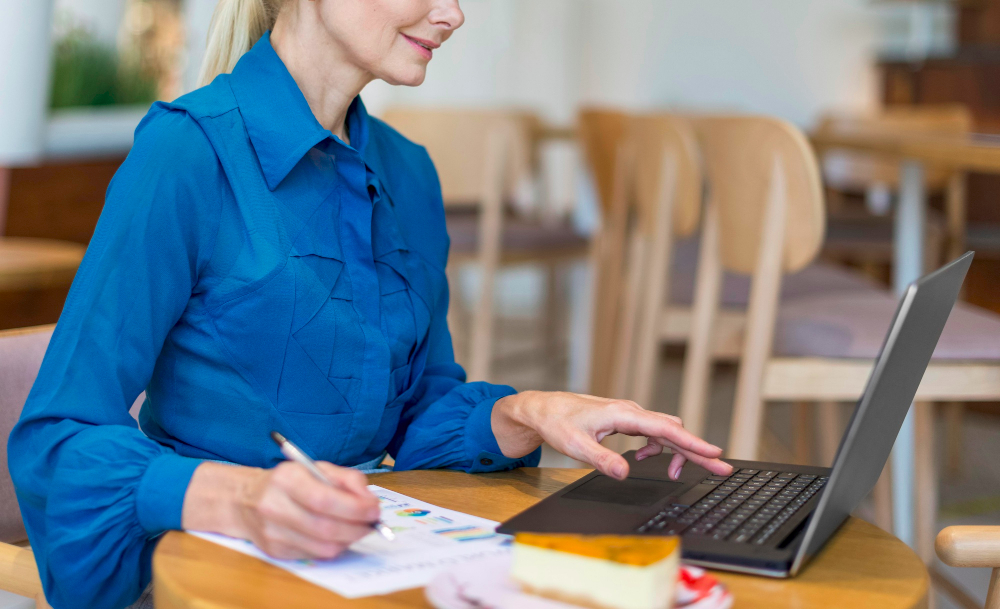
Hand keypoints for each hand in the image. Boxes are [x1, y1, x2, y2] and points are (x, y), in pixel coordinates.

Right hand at [182, 461, 379, 559]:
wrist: (245, 499)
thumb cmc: (289, 481)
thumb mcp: (317, 467)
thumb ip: (347, 479)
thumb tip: (369, 500)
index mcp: (286, 478)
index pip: (325, 499)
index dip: (355, 508)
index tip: (374, 509)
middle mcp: (275, 506)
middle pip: (326, 527)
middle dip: (357, 528)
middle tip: (372, 522)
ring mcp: (272, 532)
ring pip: (323, 547)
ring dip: (349, 540)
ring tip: (357, 528)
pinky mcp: (274, 551)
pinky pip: (314, 555)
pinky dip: (333, 547)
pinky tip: (336, 535)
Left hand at [491, 391, 732, 480]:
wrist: (543, 408)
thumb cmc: (557, 422)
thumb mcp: (575, 446)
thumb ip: (601, 459)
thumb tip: (625, 473)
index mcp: (624, 414)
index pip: (666, 429)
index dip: (692, 442)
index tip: (715, 452)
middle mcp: (631, 411)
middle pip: (673, 431)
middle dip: (697, 450)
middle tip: (722, 468)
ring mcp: (629, 415)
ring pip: (664, 432)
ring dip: (676, 451)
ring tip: (675, 473)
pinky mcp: (625, 420)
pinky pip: (652, 433)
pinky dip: (657, 447)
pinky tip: (647, 460)